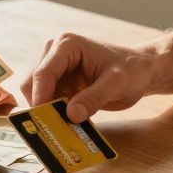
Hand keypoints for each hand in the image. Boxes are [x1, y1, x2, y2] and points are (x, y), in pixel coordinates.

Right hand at [20, 32, 161, 122]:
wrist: (140, 71)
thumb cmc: (131, 70)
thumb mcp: (117, 84)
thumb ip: (94, 98)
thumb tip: (71, 115)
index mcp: (67, 45)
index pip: (44, 73)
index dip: (41, 97)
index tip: (45, 121)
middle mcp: (54, 53)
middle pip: (32, 83)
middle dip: (40, 106)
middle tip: (53, 128)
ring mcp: (54, 68)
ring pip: (35, 94)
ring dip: (45, 111)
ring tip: (64, 125)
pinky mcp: (58, 83)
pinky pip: (46, 101)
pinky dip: (52, 113)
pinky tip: (67, 122)